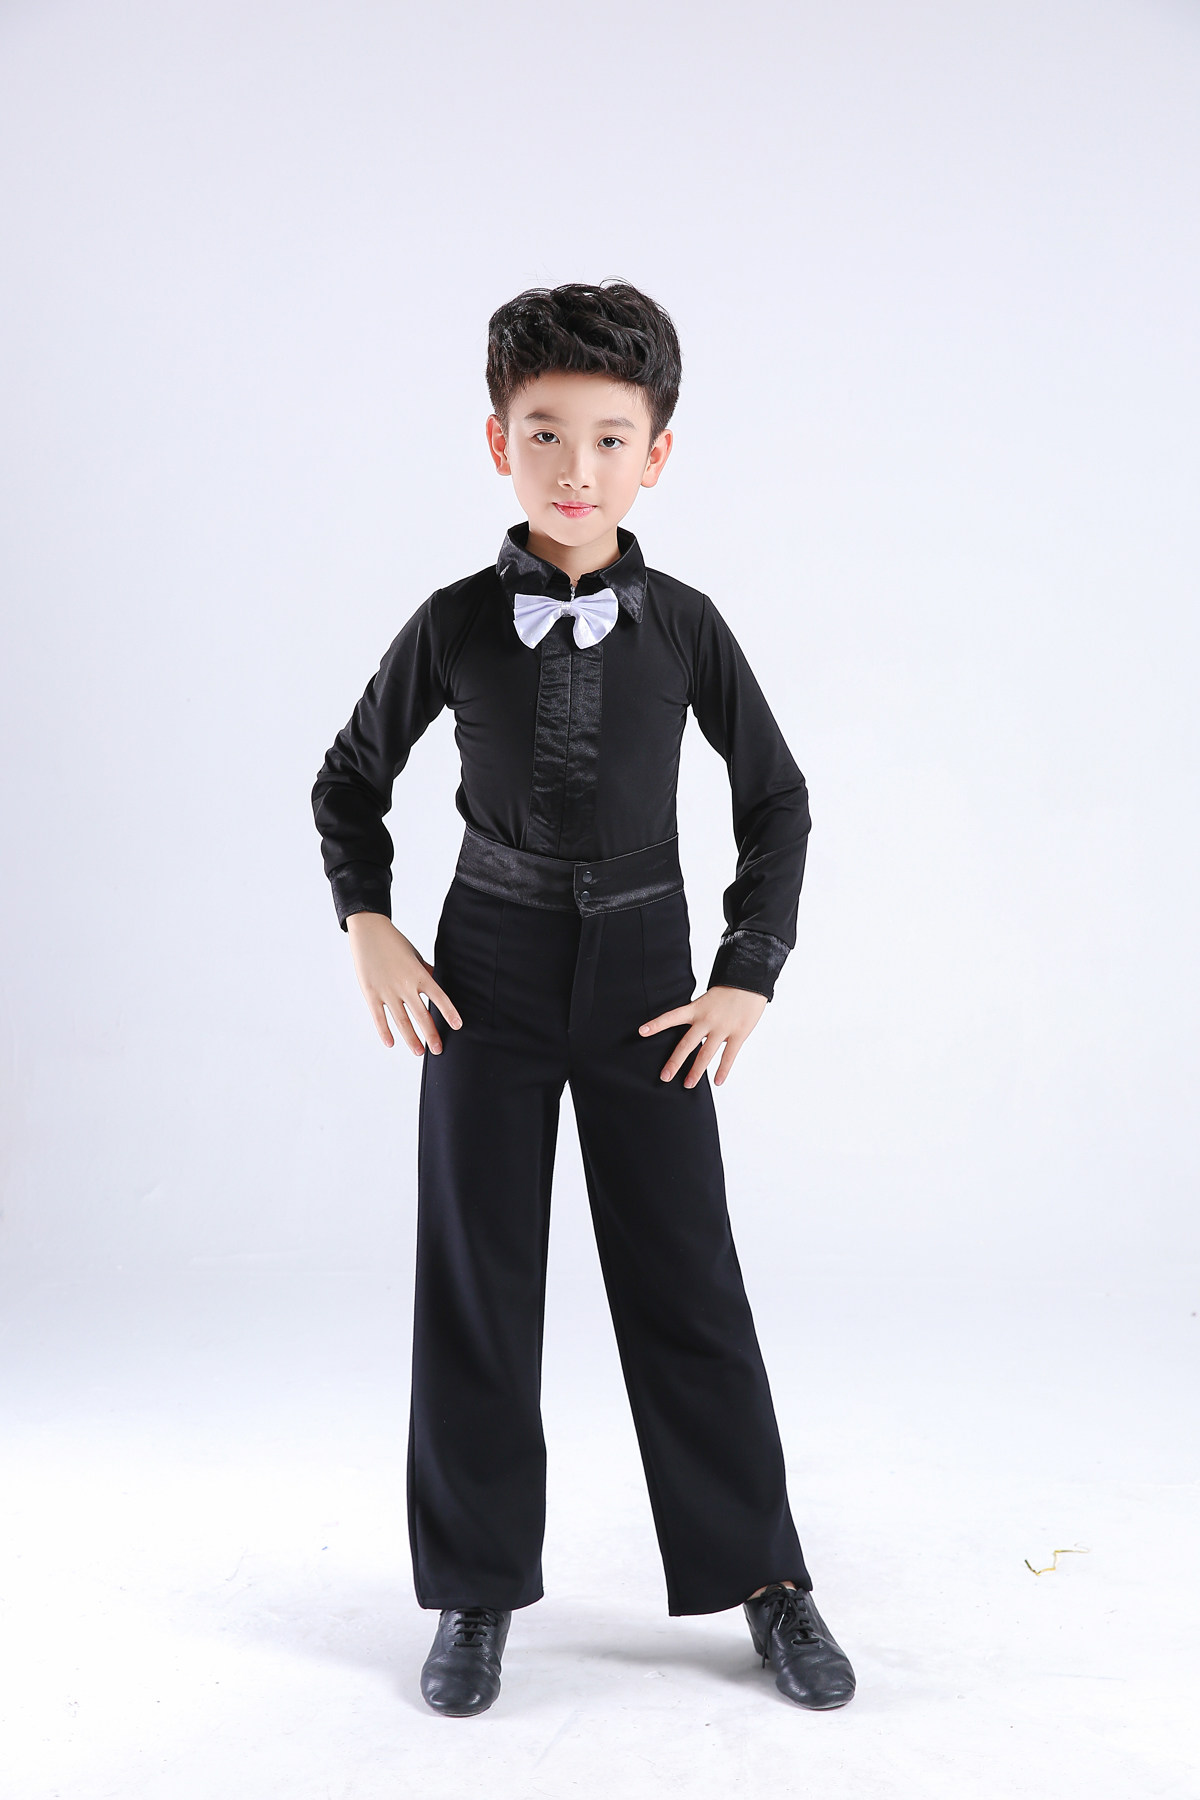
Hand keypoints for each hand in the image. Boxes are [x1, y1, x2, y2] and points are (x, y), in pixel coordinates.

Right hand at [345, 911, 462, 1054]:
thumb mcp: (415, 955)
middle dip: (431, 1035)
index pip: (439, 997)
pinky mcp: (371, 993)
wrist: (369, 932)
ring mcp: (387, 991)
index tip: (457, 1026)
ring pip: (402, 1021)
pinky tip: (391, 1043)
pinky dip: (384, 1031)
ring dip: (411, 1038)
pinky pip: (379, 1017)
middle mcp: (405, 985)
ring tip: (419, 1052)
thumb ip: (426, 972)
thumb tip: (438, 982)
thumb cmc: (394, 943)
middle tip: (438, 1050)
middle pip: (421, 1015)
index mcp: (419, 975)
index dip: (449, 1013)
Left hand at [638, 984, 767, 1087]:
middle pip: (686, 1044)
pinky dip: (723, 1070)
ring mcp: (722, 1027)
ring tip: (688, 1085)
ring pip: (705, 1054)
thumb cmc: (728, 991)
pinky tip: (717, 1081)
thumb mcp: (707, 1000)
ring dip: (696, 1071)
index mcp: (696, 1009)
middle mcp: (706, 1020)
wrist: (750, 979)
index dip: (656, 1024)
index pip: (672, 1017)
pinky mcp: (738, 1033)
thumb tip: (690, 1034)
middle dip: (674, 1062)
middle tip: (664, 1077)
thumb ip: (698, 1016)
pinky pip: (728, 1056)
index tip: (641, 1032)